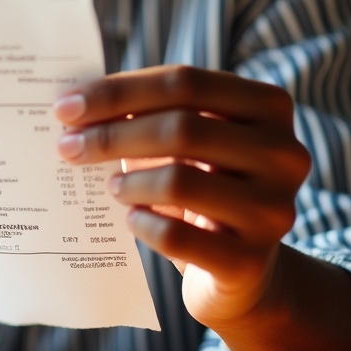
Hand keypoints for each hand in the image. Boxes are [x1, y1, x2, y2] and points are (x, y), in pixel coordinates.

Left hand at [53, 65, 310, 328]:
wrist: (243, 270)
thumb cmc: (202, 182)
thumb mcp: (187, 138)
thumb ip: (146, 110)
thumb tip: (73, 103)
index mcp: (268, 106)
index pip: (184, 81)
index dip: (118, 91)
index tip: (66, 107)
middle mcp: (284, 154)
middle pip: (182, 128)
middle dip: (111, 135)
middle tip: (67, 147)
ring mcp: (273, 210)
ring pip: (179, 182)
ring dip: (129, 182)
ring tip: (112, 187)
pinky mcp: (250, 262)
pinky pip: (177, 236)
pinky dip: (142, 224)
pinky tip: (133, 220)